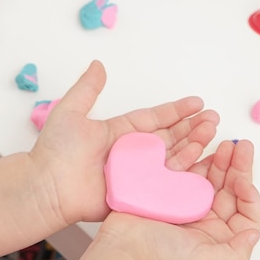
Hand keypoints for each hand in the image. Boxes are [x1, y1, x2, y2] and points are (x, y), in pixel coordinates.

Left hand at [29, 61, 219, 226]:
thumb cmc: (54, 152)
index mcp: (121, 133)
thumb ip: (87, 89)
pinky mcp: (138, 195)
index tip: (197, 102)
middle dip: (193, 128)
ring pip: (173, 159)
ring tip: (212, 133)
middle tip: (214, 118)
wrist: (46, 187)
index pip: (156, 119)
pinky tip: (203, 164)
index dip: (177, 111)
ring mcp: (138, 175)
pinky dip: (185, 174)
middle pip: (171, 138)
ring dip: (194, 146)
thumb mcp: (71, 111)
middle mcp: (133, 154)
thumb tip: (97, 64)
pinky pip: (165, 185)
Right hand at [93, 139, 259, 259]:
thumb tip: (255, 233)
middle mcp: (208, 220)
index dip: (249, 194)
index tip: (243, 181)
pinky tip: (202, 147)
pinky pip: (188, 171)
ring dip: (220, 160)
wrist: (120, 254)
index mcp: (219, 237)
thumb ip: (235, 253)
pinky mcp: (170, 192)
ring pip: (212, 177)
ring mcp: (188, 204)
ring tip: (225, 144)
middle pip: (231, 190)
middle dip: (238, 168)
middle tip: (241, 147)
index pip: (246, 213)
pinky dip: (196, 158)